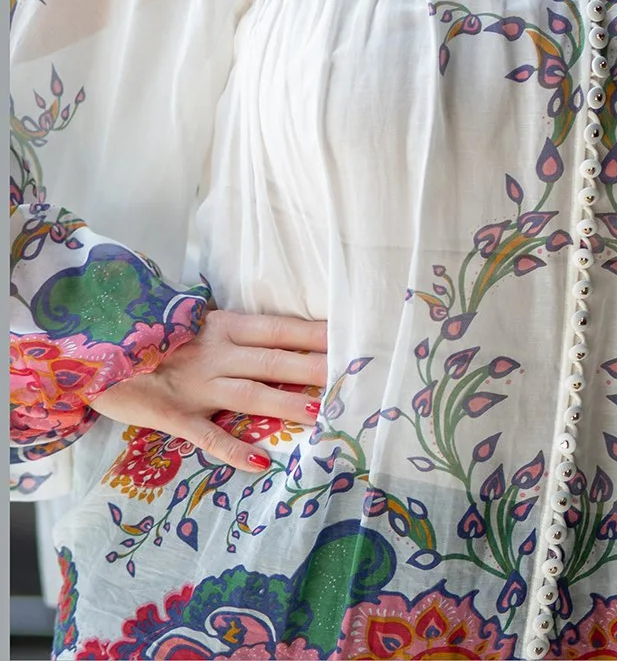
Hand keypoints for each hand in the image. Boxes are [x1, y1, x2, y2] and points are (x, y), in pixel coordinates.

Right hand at [86, 310, 328, 469]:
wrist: (92, 352)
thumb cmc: (154, 339)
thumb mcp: (198, 326)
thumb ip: (236, 334)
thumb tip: (286, 342)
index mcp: (225, 328)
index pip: (281, 329)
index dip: (316, 334)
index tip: (351, 337)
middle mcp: (216, 354)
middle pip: (274, 361)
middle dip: (314, 368)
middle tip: (351, 375)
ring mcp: (196, 386)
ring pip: (250, 395)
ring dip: (286, 404)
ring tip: (320, 413)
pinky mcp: (173, 416)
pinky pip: (207, 435)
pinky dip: (232, 450)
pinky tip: (259, 462)